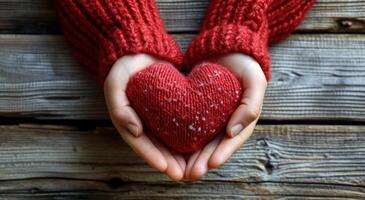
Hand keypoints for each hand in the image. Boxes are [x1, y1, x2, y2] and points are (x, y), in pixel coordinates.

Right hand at [104, 54, 185, 180]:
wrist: (137, 50)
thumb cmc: (122, 69)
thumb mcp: (115, 86)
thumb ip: (120, 109)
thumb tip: (135, 130)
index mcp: (127, 121)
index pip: (140, 144)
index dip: (152, 157)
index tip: (166, 168)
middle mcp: (142, 123)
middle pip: (156, 147)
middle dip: (169, 162)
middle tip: (183, 174)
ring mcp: (156, 117)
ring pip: (168, 140)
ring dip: (178, 155)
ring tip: (192, 167)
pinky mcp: (168, 109)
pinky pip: (177, 125)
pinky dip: (185, 136)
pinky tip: (198, 145)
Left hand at [184, 53, 267, 179]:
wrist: (227, 48)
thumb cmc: (245, 65)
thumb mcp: (255, 81)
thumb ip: (250, 105)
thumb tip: (234, 131)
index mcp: (243, 120)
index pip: (232, 142)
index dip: (222, 154)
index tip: (210, 165)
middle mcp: (227, 123)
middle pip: (214, 147)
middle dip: (203, 162)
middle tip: (190, 174)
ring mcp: (212, 118)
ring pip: (201, 142)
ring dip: (192, 157)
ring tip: (180, 170)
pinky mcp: (198, 110)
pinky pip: (191, 127)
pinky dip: (183, 139)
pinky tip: (172, 149)